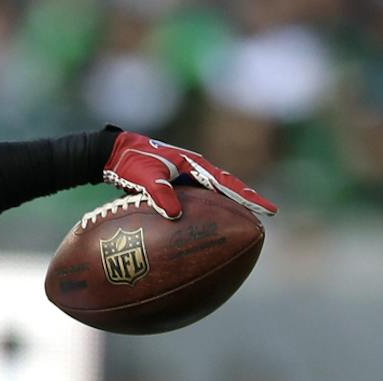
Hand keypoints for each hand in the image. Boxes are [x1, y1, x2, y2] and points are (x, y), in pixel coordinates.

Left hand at [104, 131, 276, 220]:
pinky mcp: (178, 184)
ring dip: (230, 205)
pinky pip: (200, 199)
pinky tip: (211, 225)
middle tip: (266, 217)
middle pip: (228, 187)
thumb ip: (159, 193)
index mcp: (194, 165)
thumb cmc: (129, 162)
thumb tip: (176, 215)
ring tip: (245, 222)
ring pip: (216, 193)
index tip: (269, 209)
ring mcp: (187, 177)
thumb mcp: (144, 177)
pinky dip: (210, 210)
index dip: (249, 197)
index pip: (228, 183)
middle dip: (247, 201)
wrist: (114, 153)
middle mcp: (195, 170)